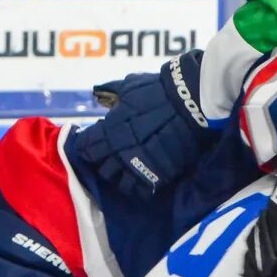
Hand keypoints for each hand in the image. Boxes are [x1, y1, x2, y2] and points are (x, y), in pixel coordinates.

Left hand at [68, 49, 215, 198]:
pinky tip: (142, 179)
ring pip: (119, 183)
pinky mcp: (158, 174)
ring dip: (121, 177)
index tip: (94, 142)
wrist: (190, 101)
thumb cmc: (157, 91)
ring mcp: (138, 165)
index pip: (85, 147)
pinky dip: (139, 186)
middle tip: (112, 157)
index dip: (88, 145)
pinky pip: (141, 189)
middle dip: (104, 163)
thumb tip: (98, 93)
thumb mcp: (129, 86)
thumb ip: (111, 92)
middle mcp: (118, 151)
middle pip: (101, 168)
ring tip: (128, 171)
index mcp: (108, 130)